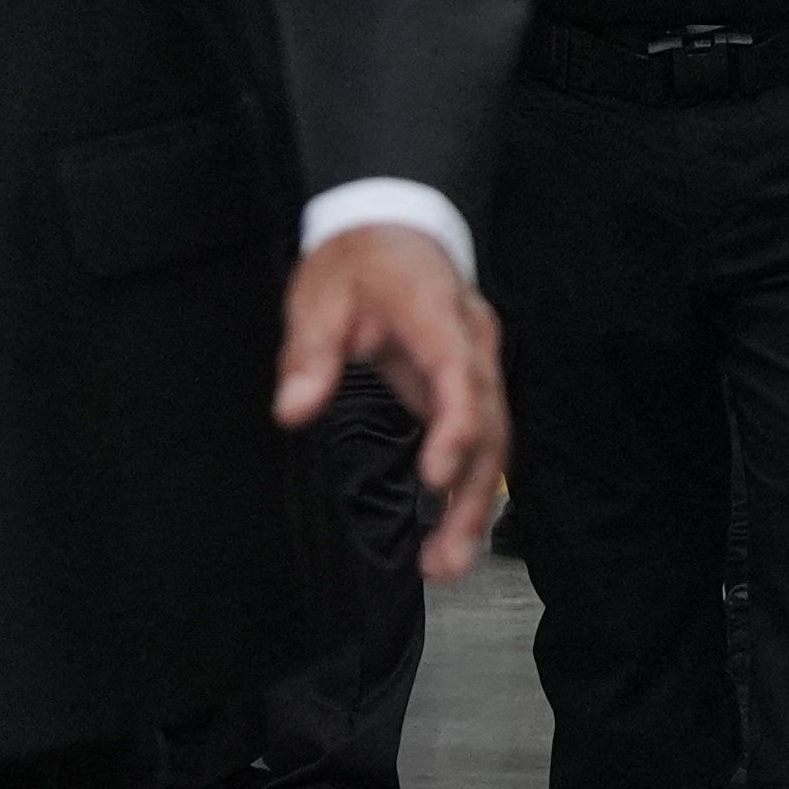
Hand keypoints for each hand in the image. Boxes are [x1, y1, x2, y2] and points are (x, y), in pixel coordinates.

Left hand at [278, 222, 508, 580]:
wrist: (395, 226)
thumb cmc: (358, 260)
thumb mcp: (317, 297)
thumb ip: (309, 355)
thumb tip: (293, 411)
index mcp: (437, 314)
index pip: (459, 375)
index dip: (455, 429)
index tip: (435, 479)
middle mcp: (472, 342)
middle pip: (491, 423)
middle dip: (470, 494)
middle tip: (444, 557)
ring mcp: (477, 363)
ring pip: (494, 440)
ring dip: (474, 503)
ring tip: (446, 563)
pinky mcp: (468, 382)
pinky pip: (482, 437)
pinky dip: (470, 485)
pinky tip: (453, 528)